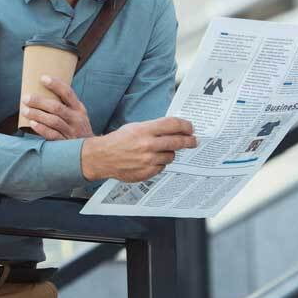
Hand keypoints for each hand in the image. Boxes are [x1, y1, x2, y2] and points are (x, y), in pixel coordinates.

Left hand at [21, 74, 93, 139]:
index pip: (68, 93)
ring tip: (25, 110)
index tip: (42, 78)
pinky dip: (42, 128)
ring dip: (37, 114)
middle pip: (57, 107)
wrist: (91, 151)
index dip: (55, 84)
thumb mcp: (77, 115)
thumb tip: (42, 91)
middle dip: (39, 101)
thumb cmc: (78, 129)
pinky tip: (32, 124)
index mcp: (79, 108)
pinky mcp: (66, 143)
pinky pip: (52, 135)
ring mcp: (72, 131)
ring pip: (53, 120)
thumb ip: (65, 105)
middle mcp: (76, 119)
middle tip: (25, 98)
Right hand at [80, 117, 196, 182]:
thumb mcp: (135, 127)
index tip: (191, 128)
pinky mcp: (147, 172)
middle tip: (194, 141)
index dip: (185, 126)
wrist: (102, 157)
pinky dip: (159, 163)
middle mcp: (148, 145)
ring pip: (171, 156)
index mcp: (145, 130)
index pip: (173, 125)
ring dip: (169, 153)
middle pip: (178, 142)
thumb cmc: (118, 140)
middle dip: (189, 141)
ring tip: (161, 151)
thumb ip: (153, 128)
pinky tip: (151, 160)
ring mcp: (148, 160)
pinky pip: (162, 167)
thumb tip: (174, 129)